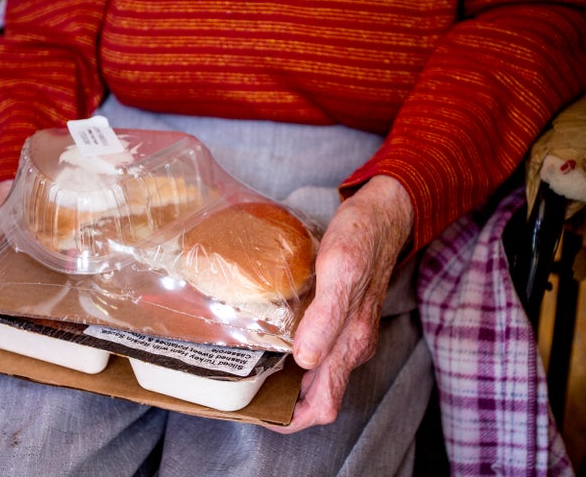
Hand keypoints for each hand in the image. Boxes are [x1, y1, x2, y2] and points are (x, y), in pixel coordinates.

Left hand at [267, 175, 412, 433]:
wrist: (385, 214)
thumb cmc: (361, 237)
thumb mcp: (340, 270)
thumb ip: (326, 317)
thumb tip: (306, 360)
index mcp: (351, 341)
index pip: (323, 404)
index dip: (292, 419)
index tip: (260, 413)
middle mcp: (352, 345)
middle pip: (318, 396)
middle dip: (285, 404)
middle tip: (246, 393)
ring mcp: (350, 334)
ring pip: (318, 376)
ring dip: (288, 383)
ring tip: (252, 373)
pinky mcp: (346, 319)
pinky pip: (320, 353)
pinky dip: (295, 359)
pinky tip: (273, 342)